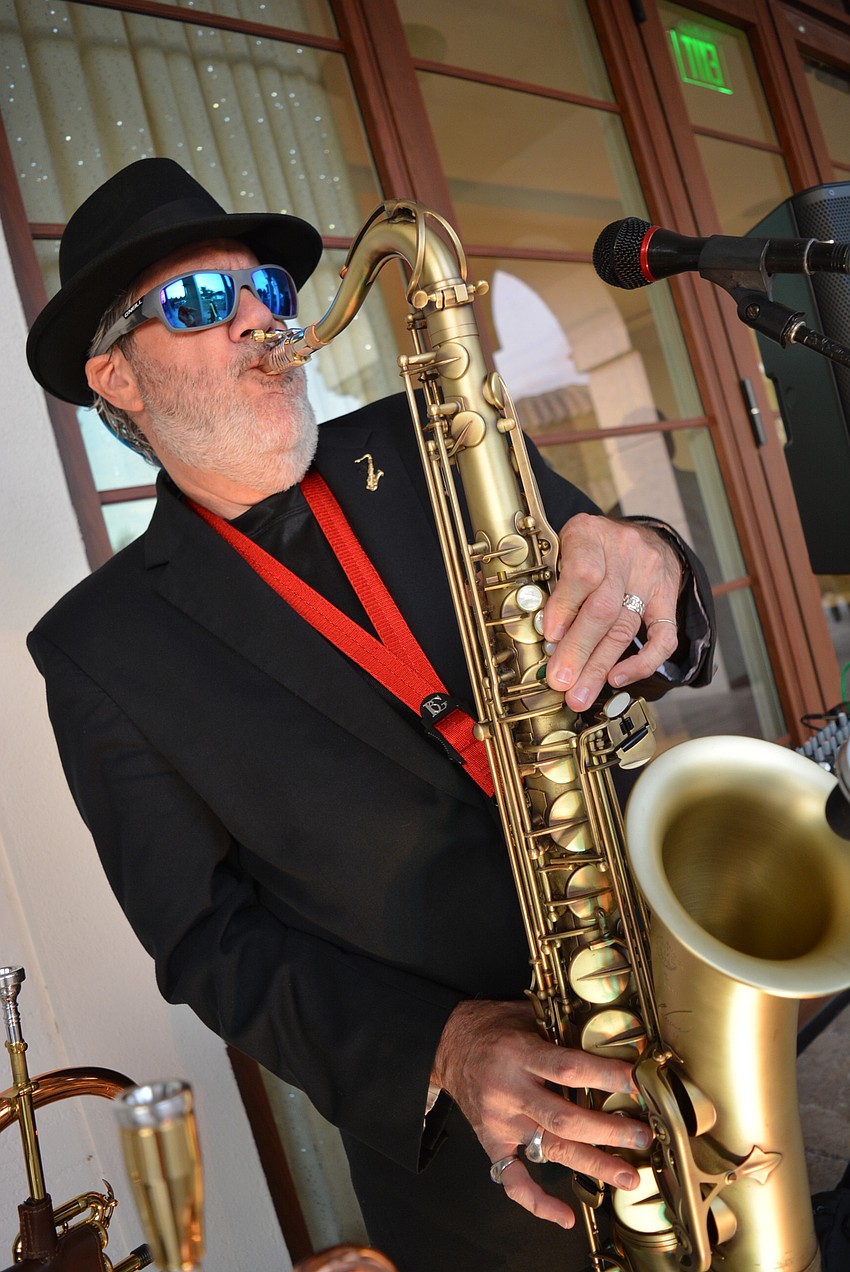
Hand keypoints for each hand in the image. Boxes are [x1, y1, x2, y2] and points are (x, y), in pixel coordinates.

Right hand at [431, 999, 649, 1228]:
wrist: (446, 1045)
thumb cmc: (490, 1026)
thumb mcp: (523, 1014)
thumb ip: (559, 1025)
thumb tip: (607, 1034)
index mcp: (518, 1054)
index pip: (567, 1069)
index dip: (605, 1076)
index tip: (637, 1083)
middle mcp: (509, 1091)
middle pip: (564, 1118)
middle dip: (608, 1130)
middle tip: (642, 1137)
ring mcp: (501, 1122)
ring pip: (550, 1149)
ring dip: (593, 1164)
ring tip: (628, 1177)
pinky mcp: (492, 1142)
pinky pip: (512, 1178)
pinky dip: (537, 1202)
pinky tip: (565, 1216)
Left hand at [542, 515, 682, 710]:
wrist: (640, 535)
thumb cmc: (591, 547)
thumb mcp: (563, 548)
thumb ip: (552, 582)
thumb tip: (540, 634)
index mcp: (589, 534)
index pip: (582, 572)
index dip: (565, 607)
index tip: (550, 636)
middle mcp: (623, 552)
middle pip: (603, 608)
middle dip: (579, 650)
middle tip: (560, 680)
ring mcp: (649, 576)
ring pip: (625, 627)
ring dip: (600, 667)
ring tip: (580, 694)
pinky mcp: (667, 598)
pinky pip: (663, 637)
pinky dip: (641, 663)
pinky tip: (618, 679)